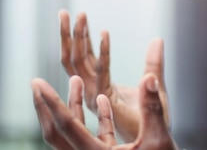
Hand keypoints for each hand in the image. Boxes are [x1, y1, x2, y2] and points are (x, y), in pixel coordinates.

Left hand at [32, 74, 177, 149]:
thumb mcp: (158, 139)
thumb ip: (151, 108)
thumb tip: (149, 78)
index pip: (67, 125)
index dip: (52, 102)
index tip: (39, 83)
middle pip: (56, 133)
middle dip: (46, 106)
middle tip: (37, 83)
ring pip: (71, 134)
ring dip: (71, 107)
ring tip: (75, 81)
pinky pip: (91, 136)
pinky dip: (94, 118)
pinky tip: (102, 99)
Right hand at [59, 10, 169, 141]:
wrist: (159, 139)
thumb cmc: (154, 118)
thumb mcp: (154, 82)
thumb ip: (154, 62)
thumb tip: (158, 38)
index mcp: (99, 87)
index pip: (81, 59)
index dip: (77, 38)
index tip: (76, 16)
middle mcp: (94, 92)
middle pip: (74, 60)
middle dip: (69, 35)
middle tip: (66, 12)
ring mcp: (98, 98)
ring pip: (81, 65)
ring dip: (81, 39)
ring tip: (81, 16)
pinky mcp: (107, 103)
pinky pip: (102, 74)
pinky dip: (103, 53)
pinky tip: (105, 34)